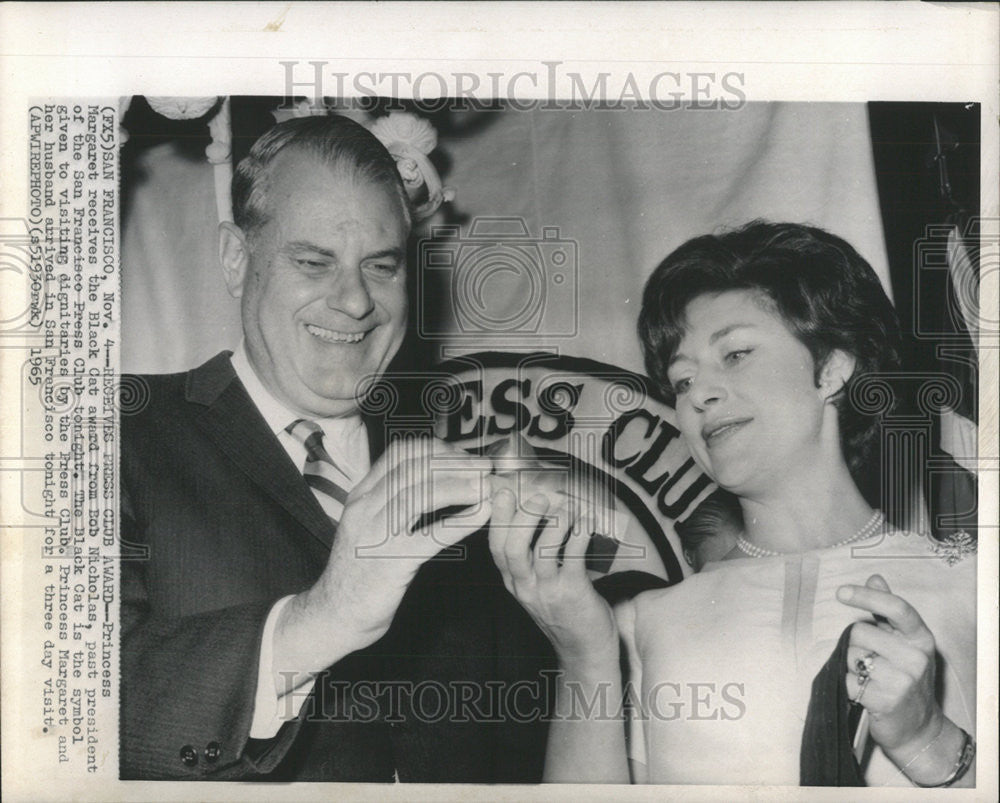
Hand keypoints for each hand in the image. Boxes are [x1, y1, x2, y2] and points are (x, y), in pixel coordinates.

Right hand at [278, 436, 492, 674]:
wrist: (334, 614)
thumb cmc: (359, 571)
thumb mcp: (368, 525)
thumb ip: (392, 501)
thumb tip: (434, 480)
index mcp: (361, 495)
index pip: (400, 453)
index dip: (437, 449)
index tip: (463, 456)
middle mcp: (365, 508)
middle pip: (414, 468)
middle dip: (455, 463)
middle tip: (484, 466)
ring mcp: (376, 534)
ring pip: (421, 495)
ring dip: (460, 486)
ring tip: (486, 486)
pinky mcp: (391, 563)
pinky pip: (432, 536)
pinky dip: (461, 522)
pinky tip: (482, 515)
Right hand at [488, 487, 616, 666]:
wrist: (586, 650)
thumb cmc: (566, 611)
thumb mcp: (539, 587)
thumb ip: (533, 558)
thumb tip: (539, 516)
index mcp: (515, 582)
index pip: (497, 548)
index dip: (499, 519)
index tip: (505, 492)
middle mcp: (526, 587)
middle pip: (513, 548)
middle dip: (524, 517)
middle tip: (540, 498)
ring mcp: (548, 591)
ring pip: (543, 550)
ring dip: (557, 522)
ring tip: (569, 507)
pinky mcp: (573, 592)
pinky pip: (574, 557)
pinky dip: (580, 533)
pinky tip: (587, 521)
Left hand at [837, 574, 942, 754]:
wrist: (919, 727)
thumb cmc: (906, 678)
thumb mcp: (904, 642)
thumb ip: (887, 611)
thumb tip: (875, 578)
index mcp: (921, 638)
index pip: (895, 608)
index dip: (866, 596)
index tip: (841, 592)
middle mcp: (916, 657)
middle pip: (859, 632)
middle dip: (857, 645)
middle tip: (873, 662)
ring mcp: (903, 681)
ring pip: (850, 656)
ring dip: (852, 666)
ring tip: (872, 679)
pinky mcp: (886, 700)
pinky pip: (846, 679)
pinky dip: (848, 685)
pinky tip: (866, 693)